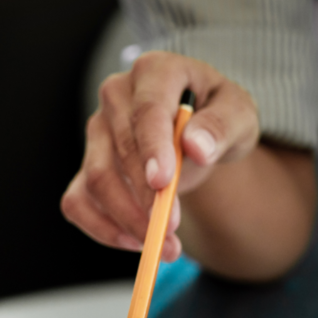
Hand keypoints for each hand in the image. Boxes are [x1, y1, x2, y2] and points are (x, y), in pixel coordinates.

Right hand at [62, 51, 259, 260]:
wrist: (200, 132)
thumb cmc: (218, 116)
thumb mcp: (239, 115)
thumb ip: (222, 125)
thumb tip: (197, 145)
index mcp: (155, 71)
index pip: (147, 109)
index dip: (152, 147)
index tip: (162, 183)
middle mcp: (117, 96)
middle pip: (119, 150)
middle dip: (145, 197)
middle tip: (172, 233)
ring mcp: (97, 131)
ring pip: (96, 180)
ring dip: (126, 220)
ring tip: (164, 247)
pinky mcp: (87, 164)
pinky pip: (78, 201)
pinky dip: (101, 228)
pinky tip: (133, 243)